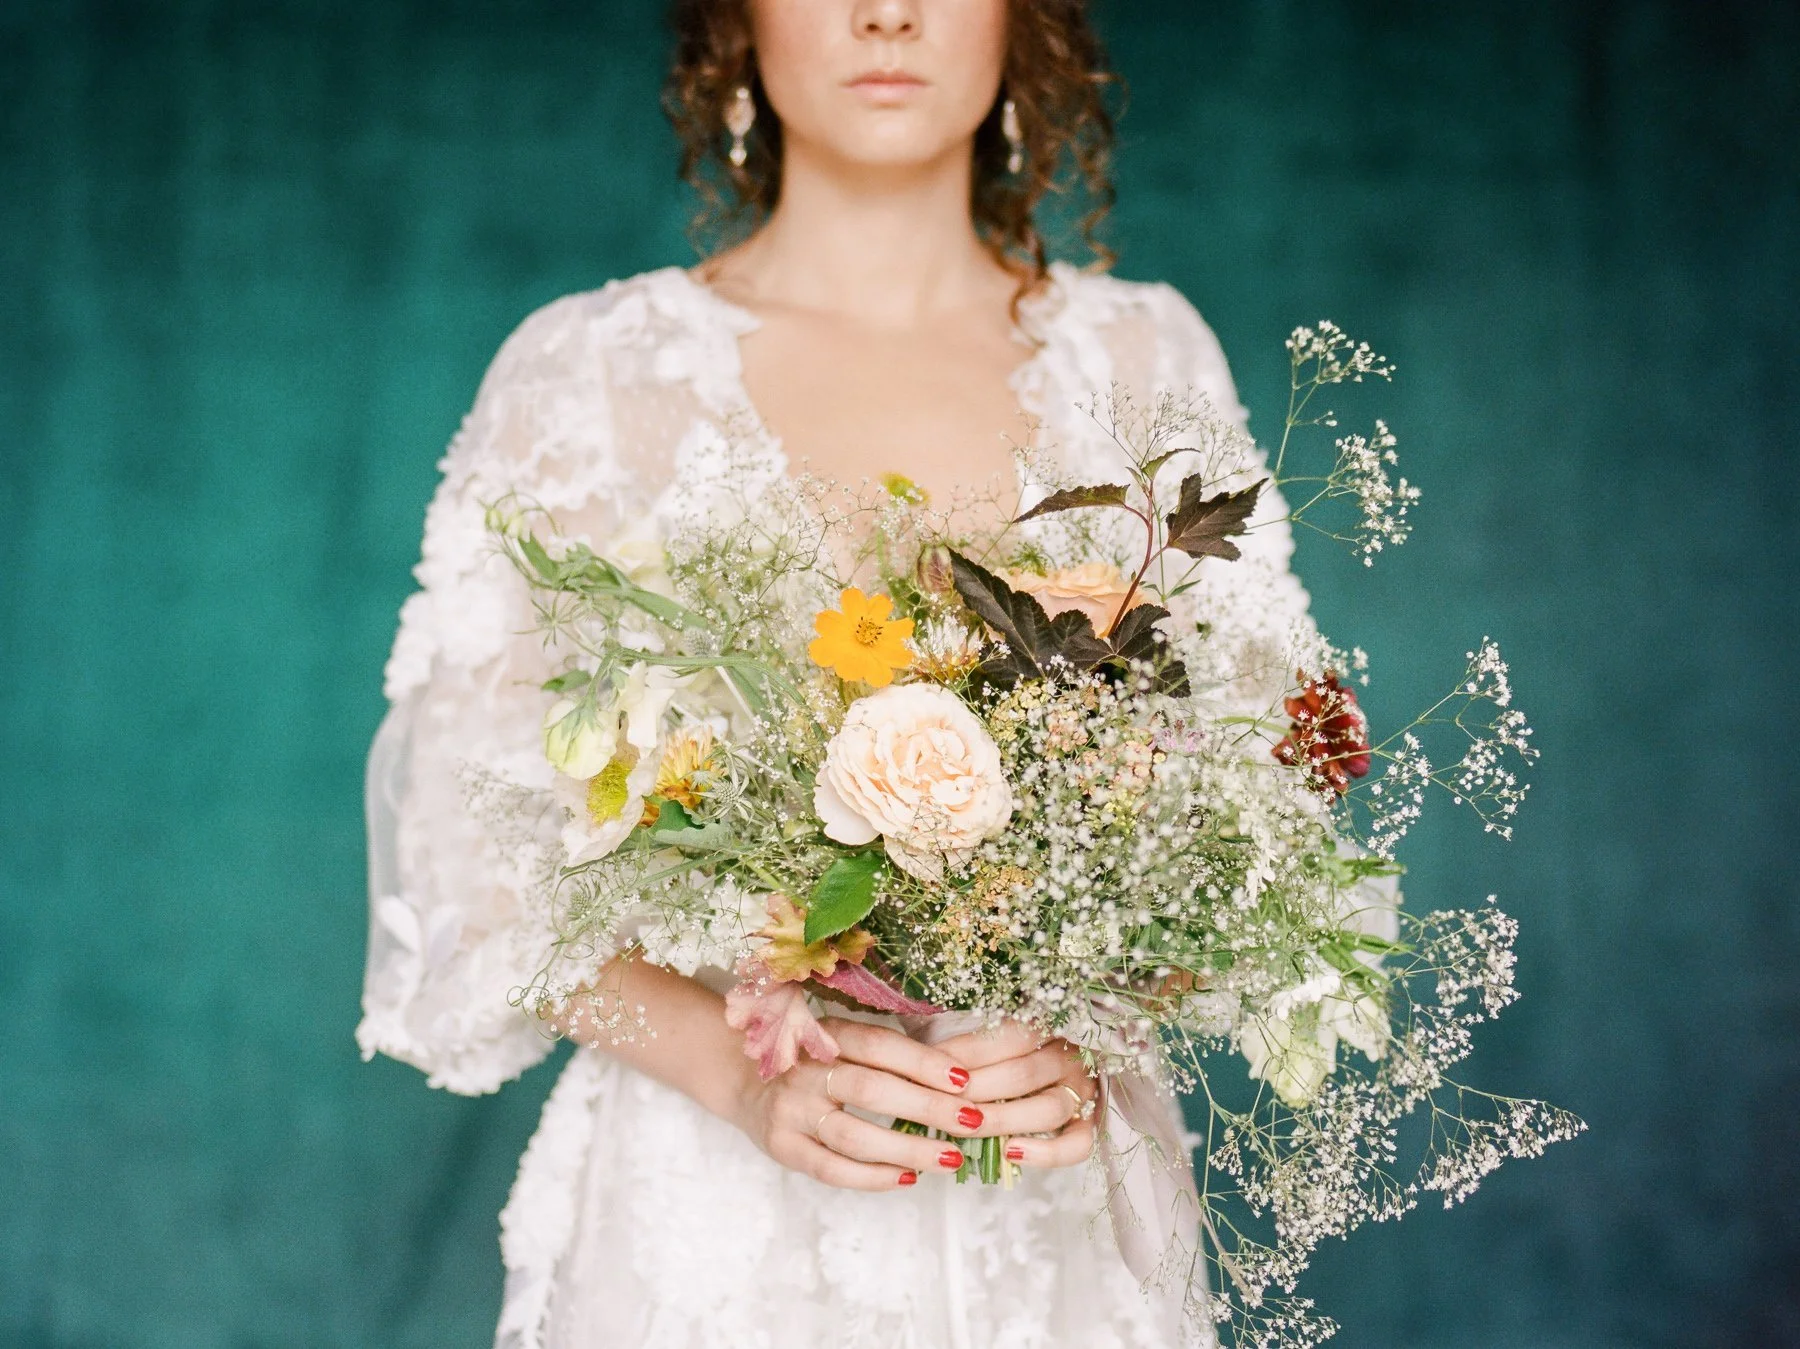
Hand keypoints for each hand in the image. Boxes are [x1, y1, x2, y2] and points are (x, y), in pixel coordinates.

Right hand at [731, 1018, 982, 1191]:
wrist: (740, 1078)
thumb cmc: (810, 1060)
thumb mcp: (839, 1039)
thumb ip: (883, 1053)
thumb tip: (956, 1074)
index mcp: (826, 1035)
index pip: (878, 1045)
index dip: (923, 1062)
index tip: (965, 1079)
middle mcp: (805, 1071)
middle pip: (872, 1089)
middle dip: (928, 1107)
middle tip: (972, 1122)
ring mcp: (791, 1111)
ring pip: (854, 1135)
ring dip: (908, 1149)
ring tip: (950, 1158)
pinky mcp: (782, 1147)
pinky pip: (831, 1169)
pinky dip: (872, 1177)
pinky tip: (907, 1179)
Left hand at [932, 1019, 1099, 1170]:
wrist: (1058, 1078)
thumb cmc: (1009, 1059)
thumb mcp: (992, 1043)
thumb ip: (967, 1051)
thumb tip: (922, 1064)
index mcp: (1047, 1027)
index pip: (1004, 1037)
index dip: (963, 1053)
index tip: (925, 1068)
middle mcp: (1069, 1057)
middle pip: (1022, 1074)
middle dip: (975, 1090)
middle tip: (936, 1103)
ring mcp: (1084, 1092)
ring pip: (1048, 1108)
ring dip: (1003, 1119)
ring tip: (968, 1126)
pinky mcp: (1091, 1126)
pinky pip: (1077, 1145)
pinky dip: (1045, 1153)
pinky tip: (1011, 1153)